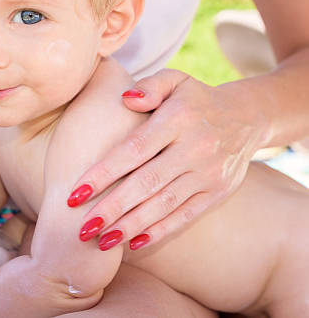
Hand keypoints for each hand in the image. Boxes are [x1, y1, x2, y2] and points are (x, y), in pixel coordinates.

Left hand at [68, 69, 268, 249]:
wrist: (246, 117)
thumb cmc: (193, 98)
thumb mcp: (174, 80)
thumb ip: (150, 87)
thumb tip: (126, 99)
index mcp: (178, 119)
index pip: (134, 149)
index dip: (104, 173)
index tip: (76, 193)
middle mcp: (195, 148)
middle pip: (147, 183)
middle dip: (112, 208)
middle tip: (82, 227)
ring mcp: (209, 173)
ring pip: (164, 205)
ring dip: (131, 226)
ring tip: (101, 241)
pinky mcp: (218, 193)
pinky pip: (186, 216)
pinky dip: (160, 231)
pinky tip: (133, 243)